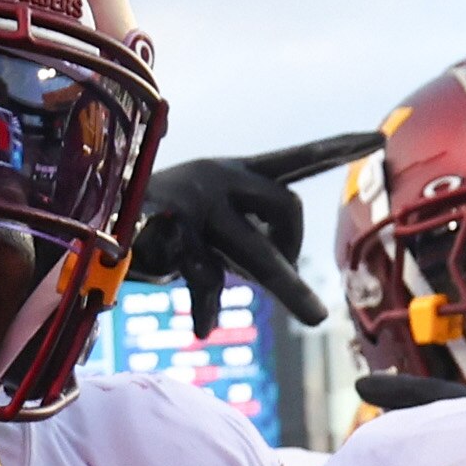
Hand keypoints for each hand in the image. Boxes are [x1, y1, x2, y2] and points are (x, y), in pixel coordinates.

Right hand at [126, 135, 377, 335]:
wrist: (87, 223)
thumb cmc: (156, 226)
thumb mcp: (210, 222)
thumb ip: (248, 238)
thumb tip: (286, 269)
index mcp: (235, 171)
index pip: (297, 157)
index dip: (337, 147)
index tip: (379, 138)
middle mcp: (219, 179)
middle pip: (286, 208)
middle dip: (299, 251)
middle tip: (306, 302)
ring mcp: (195, 205)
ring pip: (255, 252)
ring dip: (289, 286)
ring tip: (316, 319)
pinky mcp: (169, 235)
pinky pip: (203, 282)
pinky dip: (205, 307)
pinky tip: (204, 327)